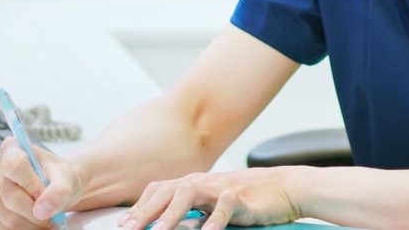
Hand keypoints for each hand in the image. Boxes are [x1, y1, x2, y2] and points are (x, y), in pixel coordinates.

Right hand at [0, 136, 82, 229]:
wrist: (53, 188)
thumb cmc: (55, 177)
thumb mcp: (66, 177)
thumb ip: (59, 190)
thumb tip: (43, 209)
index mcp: (11, 149)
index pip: (13, 165)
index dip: (31, 184)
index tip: (44, 193)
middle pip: (11, 196)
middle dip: (36, 211)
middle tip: (52, 214)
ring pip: (8, 217)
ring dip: (32, 224)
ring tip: (45, 218)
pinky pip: (2, 228)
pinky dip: (22, 229)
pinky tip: (33, 222)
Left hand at [118, 168, 302, 229]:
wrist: (286, 187)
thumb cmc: (250, 198)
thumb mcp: (215, 204)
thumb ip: (193, 211)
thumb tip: (167, 225)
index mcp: (195, 184)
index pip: (160, 190)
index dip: (140, 206)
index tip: (122, 223)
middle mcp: (204, 183)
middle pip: (168, 190)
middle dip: (146, 210)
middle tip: (128, 229)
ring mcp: (222, 188)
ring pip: (190, 193)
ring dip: (171, 213)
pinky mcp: (242, 198)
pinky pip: (225, 207)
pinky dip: (214, 220)